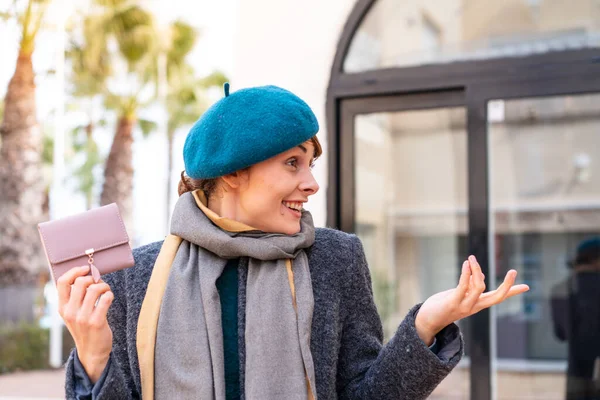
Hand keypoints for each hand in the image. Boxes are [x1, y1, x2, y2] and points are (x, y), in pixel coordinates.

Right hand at [57, 265, 113, 382]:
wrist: (92, 352)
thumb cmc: (84, 328)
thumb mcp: (73, 314)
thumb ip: (75, 297)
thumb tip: (86, 274)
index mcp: (62, 308)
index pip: (62, 282)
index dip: (74, 271)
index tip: (85, 269)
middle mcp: (70, 312)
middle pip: (81, 282)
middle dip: (94, 278)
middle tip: (99, 283)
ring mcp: (83, 317)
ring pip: (95, 289)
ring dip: (104, 286)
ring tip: (106, 290)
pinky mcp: (96, 322)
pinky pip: (106, 299)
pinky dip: (110, 294)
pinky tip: (109, 298)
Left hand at [415, 255, 528, 345]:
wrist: (427, 320)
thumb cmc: (443, 306)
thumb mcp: (458, 294)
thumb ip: (469, 286)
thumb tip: (478, 273)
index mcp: (477, 304)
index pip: (498, 298)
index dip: (512, 292)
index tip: (526, 286)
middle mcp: (474, 306)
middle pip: (496, 297)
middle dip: (507, 285)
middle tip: (514, 271)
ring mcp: (464, 305)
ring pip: (479, 287)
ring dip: (477, 270)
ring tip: (472, 258)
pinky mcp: (452, 302)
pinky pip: (463, 287)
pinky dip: (466, 274)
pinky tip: (466, 264)